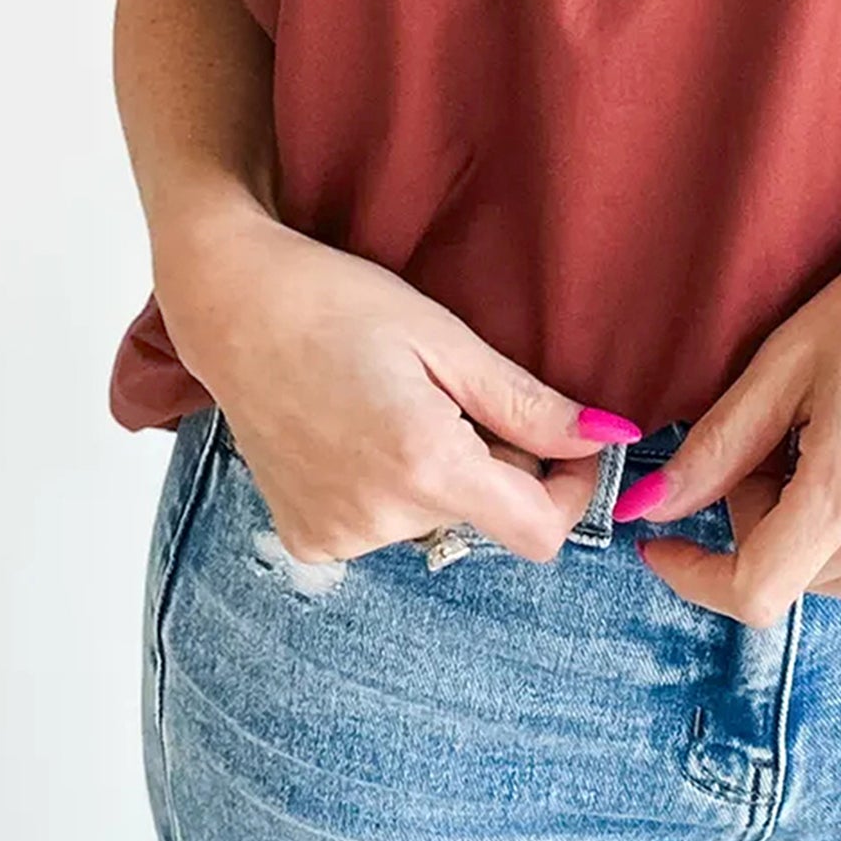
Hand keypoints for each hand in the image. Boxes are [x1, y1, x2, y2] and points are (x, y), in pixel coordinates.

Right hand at [155, 207, 640, 564]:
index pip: (540, 533)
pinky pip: (386, 526)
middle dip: (500, 466)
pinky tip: (361, 431)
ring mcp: (337, 535)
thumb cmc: (339, 302)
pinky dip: (393, 488)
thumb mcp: (446, 339)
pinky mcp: (308, 538)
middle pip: (488, 518)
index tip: (568, 443)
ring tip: (400, 402)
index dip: (571, 493)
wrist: (232, 305)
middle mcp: (380, 517)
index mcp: (425, 464)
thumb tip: (608, 438)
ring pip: (438, 520)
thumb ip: (528, 404)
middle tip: (459, 393)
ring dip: (445, 474)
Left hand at [625, 199, 840, 626]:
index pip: (754, 590)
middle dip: (758, 517)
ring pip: (836, 577)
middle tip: (781, 432)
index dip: (694, 576)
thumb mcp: (784, 363)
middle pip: (792, 575)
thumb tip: (646, 510)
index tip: (661, 544)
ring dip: (810, 528)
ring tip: (833, 438)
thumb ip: (714, 450)